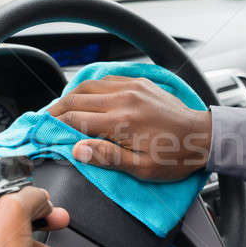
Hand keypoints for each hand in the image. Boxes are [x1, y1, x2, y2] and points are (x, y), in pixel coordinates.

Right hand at [49, 75, 211, 180]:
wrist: (203, 136)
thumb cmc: (175, 157)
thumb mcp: (142, 168)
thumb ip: (107, 157)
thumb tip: (77, 149)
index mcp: (122, 121)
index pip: (75, 119)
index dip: (54, 125)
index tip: (42, 131)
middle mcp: (123, 98)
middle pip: (76, 98)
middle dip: (56, 109)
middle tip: (45, 119)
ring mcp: (131, 87)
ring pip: (89, 84)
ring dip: (71, 95)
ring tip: (61, 108)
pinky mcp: (139, 82)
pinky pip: (106, 78)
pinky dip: (90, 86)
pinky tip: (86, 95)